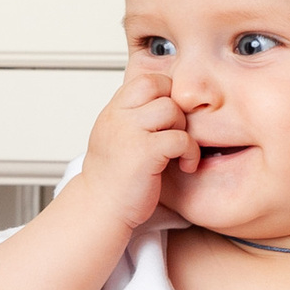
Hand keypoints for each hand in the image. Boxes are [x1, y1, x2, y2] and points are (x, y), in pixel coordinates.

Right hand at [79, 71, 198, 228]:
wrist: (100, 210)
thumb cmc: (113, 179)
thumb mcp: (116, 136)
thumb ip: (134, 116)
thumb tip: (165, 99)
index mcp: (113, 111)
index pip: (146, 79)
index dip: (165, 94)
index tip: (168, 120)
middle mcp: (118, 116)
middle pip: (159, 85)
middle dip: (175, 107)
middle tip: (175, 132)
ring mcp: (129, 132)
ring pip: (172, 109)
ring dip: (184, 130)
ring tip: (179, 151)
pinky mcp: (144, 153)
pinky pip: (181, 138)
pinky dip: (190, 153)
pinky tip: (184, 165)